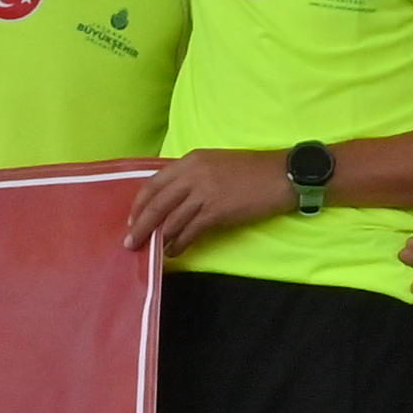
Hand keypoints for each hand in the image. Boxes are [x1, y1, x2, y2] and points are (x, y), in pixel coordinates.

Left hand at [120, 150, 293, 254]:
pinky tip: (175, 252)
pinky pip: (189, 231)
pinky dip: (179, 244)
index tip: (133, 219)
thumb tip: (175, 198)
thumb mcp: (217, 163)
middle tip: (131, 242)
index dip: (139, 204)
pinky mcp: (216, 211)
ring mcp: (204, 193)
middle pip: (156, 204)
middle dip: (141, 226)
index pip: (153, 183)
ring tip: (154, 251)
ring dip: (159, 238)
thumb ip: (194, 175)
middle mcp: (192, 174)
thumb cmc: (253, 169)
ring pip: (171, 220)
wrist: (282, 175)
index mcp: (190, 161)